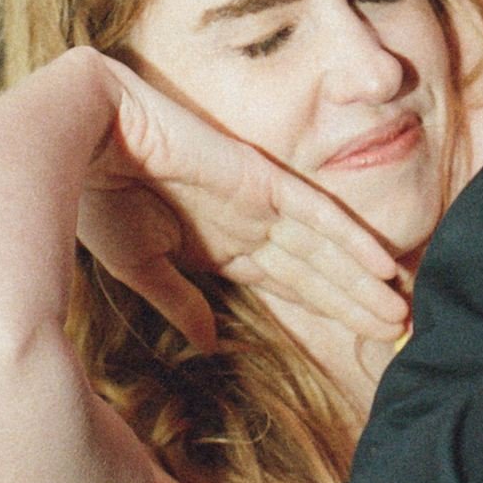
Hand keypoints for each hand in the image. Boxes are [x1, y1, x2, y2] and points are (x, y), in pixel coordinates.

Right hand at [77, 60, 409, 346]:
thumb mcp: (139, 265)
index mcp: (221, 248)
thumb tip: (209, 344)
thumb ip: (179, 302)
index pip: (289, 286)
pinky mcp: (263, 181)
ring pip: (326, 251)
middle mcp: (249, 228)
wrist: (83, 139)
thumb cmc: (97, 197)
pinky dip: (352, 240)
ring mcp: (260, 204)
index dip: (326, 311)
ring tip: (399, 310)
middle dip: (356, 303)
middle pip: (316, 274)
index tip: (361, 337)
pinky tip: (383, 264)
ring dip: (363, 282)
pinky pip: (319, 215)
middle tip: (400, 330)